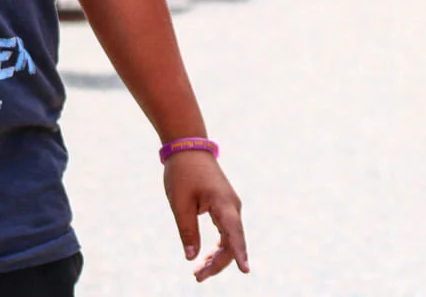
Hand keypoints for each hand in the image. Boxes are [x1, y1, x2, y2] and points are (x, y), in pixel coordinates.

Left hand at [164, 151, 248, 281]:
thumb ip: (187, 231)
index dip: (239, 253)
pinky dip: (217, 247)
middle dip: (217, 263)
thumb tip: (191, 257)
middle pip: (231, 243)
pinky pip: (226, 232)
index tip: (246, 270)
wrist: (188, 148)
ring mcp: (230, 207)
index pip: (233, 233)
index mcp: (222, 203)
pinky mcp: (225, 207)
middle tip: (197, 277)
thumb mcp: (180, 203)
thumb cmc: (182, 173)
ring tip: (198, 273)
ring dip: (216, 258)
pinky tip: (205, 259)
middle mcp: (232, 206)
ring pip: (229, 240)